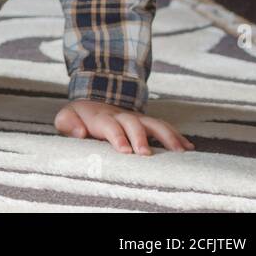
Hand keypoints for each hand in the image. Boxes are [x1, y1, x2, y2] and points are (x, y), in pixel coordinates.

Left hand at [55, 100, 194, 154]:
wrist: (93, 101)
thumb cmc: (79, 117)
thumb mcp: (66, 117)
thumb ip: (68, 123)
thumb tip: (80, 132)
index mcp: (101, 117)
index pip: (110, 126)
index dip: (117, 137)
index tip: (125, 150)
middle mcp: (121, 116)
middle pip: (134, 124)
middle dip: (141, 138)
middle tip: (146, 154)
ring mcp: (137, 118)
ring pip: (155, 124)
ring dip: (167, 136)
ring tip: (180, 151)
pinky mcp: (147, 122)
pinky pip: (164, 127)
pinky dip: (177, 136)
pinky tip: (188, 147)